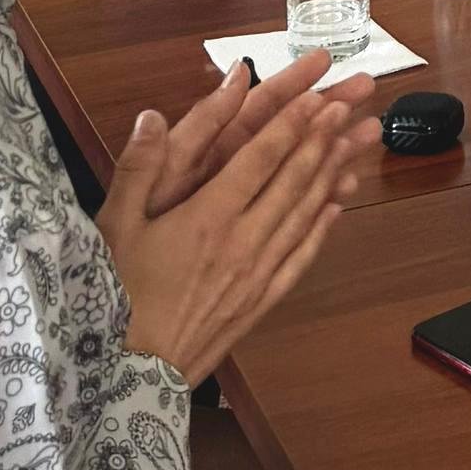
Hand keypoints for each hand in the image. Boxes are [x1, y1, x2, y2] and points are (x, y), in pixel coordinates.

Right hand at [97, 53, 380, 383]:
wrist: (133, 373)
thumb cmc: (117, 296)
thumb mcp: (115, 227)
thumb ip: (137, 169)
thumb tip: (152, 116)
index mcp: (207, 217)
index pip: (260, 158)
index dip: (291, 124)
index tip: (316, 96)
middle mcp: (242, 241)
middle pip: (292, 180)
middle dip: (322, 138)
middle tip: (347, 106)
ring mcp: (257, 272)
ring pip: (305, 213)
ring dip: (332, 174)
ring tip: (355, 143)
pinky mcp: (262, 300)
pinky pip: (301, 256)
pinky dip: (322, 228)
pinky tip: (336, 208)